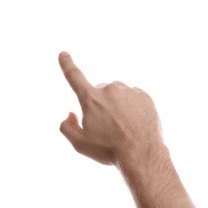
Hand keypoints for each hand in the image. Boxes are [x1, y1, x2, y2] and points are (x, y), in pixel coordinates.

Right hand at [59, 52, 163, 167]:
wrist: (141, 153)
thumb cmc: (109, 149)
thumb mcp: (80, 143)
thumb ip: (67, 127)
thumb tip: (70, 114)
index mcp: (91, 99)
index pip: (75, 77)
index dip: (67, 65)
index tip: (63, 54)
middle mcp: (110, 89)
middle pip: (100, 91)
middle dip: (100, 104)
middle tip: (108, 125)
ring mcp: (129, 91)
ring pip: (118, 94)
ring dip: (117, 105)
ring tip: (123, 125)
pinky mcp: (144, 96)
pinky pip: (133, 97)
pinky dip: (132, 107)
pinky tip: (134, 122)